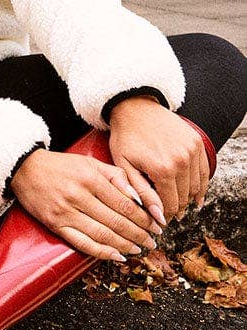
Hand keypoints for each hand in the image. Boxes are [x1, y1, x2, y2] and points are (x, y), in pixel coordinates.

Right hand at [9, 148, 163, 260]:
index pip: (124, 203)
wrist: (24, 169)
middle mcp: (79, 196)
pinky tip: (116, 256)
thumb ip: (115, 176)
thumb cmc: (60, 165)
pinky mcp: (55, 225)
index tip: (155, 225)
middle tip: (152, 241)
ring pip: (102, 234)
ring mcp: (66, 213)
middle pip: (116, 221)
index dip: (143, 218)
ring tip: (138, 249)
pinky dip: (101, 252)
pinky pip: (82, 243)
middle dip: (138, 234)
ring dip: (124, 245)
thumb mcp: (89, 163)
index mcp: (90, 179)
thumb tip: (138, 197)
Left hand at [108, 96, 210, 220]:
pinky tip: (196, 195)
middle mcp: (182, 161)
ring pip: (196, 186)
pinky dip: (201, 184)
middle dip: (175, 209)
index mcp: (163, 169)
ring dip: (189, 199)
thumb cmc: (125, 137)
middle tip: (168, 216)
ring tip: (180, 207)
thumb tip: (157, 217)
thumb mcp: (124, 167)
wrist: (134, 108)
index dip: (164, 216)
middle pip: (184, 197)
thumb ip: (141, 193)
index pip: (170, 204)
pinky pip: (204, 171)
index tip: (158, 221)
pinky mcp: (197, 142)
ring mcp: (192, 150)